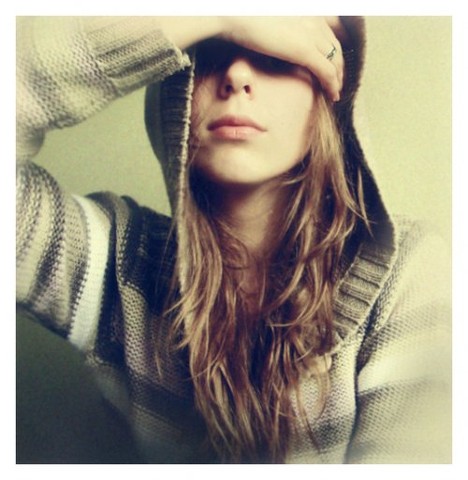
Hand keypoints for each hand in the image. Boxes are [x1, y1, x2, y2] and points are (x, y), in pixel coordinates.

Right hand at [219, 17, 344, 100]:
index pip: (329, 32)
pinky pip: (327, 72)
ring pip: (335, 61)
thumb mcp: (270, 21)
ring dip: (338, 78)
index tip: (333, 63)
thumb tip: (279, 39)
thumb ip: (282, 28)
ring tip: (335, 92)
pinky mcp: (304, 50)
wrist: (234, 15)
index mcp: (307, 11)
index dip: (334, 50)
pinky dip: (332, 85)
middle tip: (337, 81)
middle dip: (339, 66)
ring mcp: (310, 34)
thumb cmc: (243, 17)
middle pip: (336, 47)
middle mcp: (313, 20)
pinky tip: (333, 96)